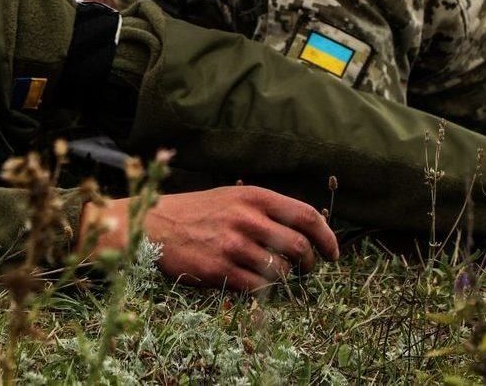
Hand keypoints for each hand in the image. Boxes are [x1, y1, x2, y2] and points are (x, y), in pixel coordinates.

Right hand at [82, 186, 338, 291]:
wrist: (154, 225)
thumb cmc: (197, 212)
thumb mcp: (233, 196)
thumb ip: (266, 209)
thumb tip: (306, 229)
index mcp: (253, 196)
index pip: (307, 216)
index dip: (327, 237)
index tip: (332, 253)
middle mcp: (247, 219)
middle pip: (300, 246)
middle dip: (310, 262)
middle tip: (307, 268)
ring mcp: (233, 245)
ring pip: (280, 271)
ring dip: (285, 278)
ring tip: (277, 275)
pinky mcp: (219, 270)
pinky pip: (257, 288)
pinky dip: (262, 289)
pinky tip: (254, 282)